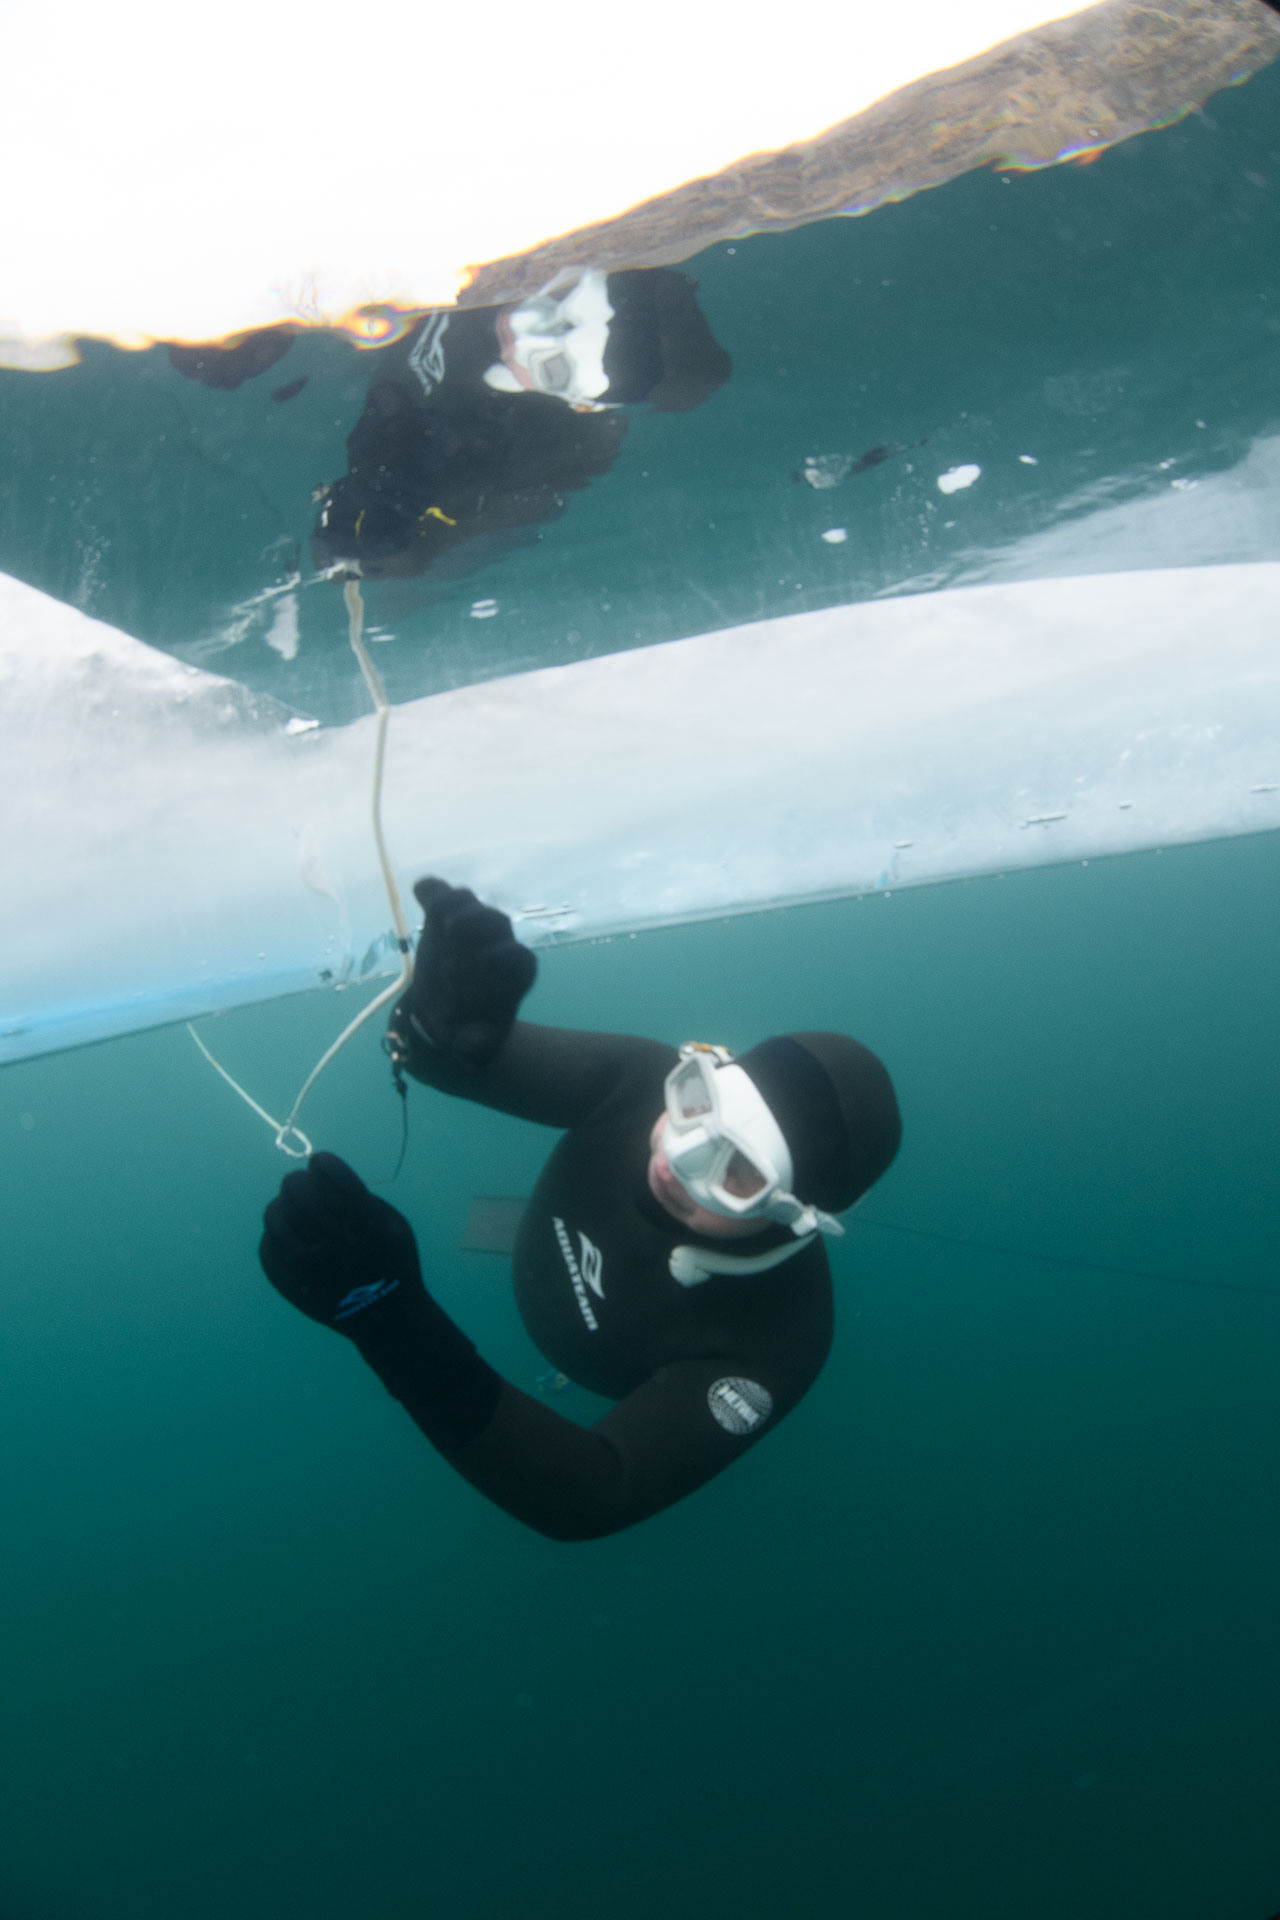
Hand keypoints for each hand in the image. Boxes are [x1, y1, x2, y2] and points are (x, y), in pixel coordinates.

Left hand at [259, 1151, 421, 1333]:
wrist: (385, 1318)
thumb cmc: (394, 1262)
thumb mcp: (395, 1223)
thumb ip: (360, 1195)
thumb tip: (321, 1175)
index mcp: (360, 1217)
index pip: (325, 1169)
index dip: (322, 1162)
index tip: (321, 1165)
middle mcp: (328, 1237)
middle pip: (295, 1186)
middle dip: (302, 1181)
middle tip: (305, 1187)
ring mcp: (302, 1262)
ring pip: (274, 1212)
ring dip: (286, 1207)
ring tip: (296, 1215)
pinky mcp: (285, 1280)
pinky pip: (267, 1243)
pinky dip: (278, 1237)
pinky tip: (293, 1240)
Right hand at [407, 876, 536, 1065]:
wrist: (443, 1016)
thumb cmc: (466, 1030)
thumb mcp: (473, 1047)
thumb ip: (477, 1045)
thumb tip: (476, 1041)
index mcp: (512, 976)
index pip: (519, 959)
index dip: (506, 956)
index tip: (484, 962)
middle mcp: (496, 944)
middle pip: (498, 923)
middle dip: (479, 924)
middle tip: (454, 930)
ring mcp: (470, 928)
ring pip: (471, 905)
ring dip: (457, 904)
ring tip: (437, 914)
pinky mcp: (442, 919)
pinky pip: (440, 896)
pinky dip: (432, 891)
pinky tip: (421, 891)